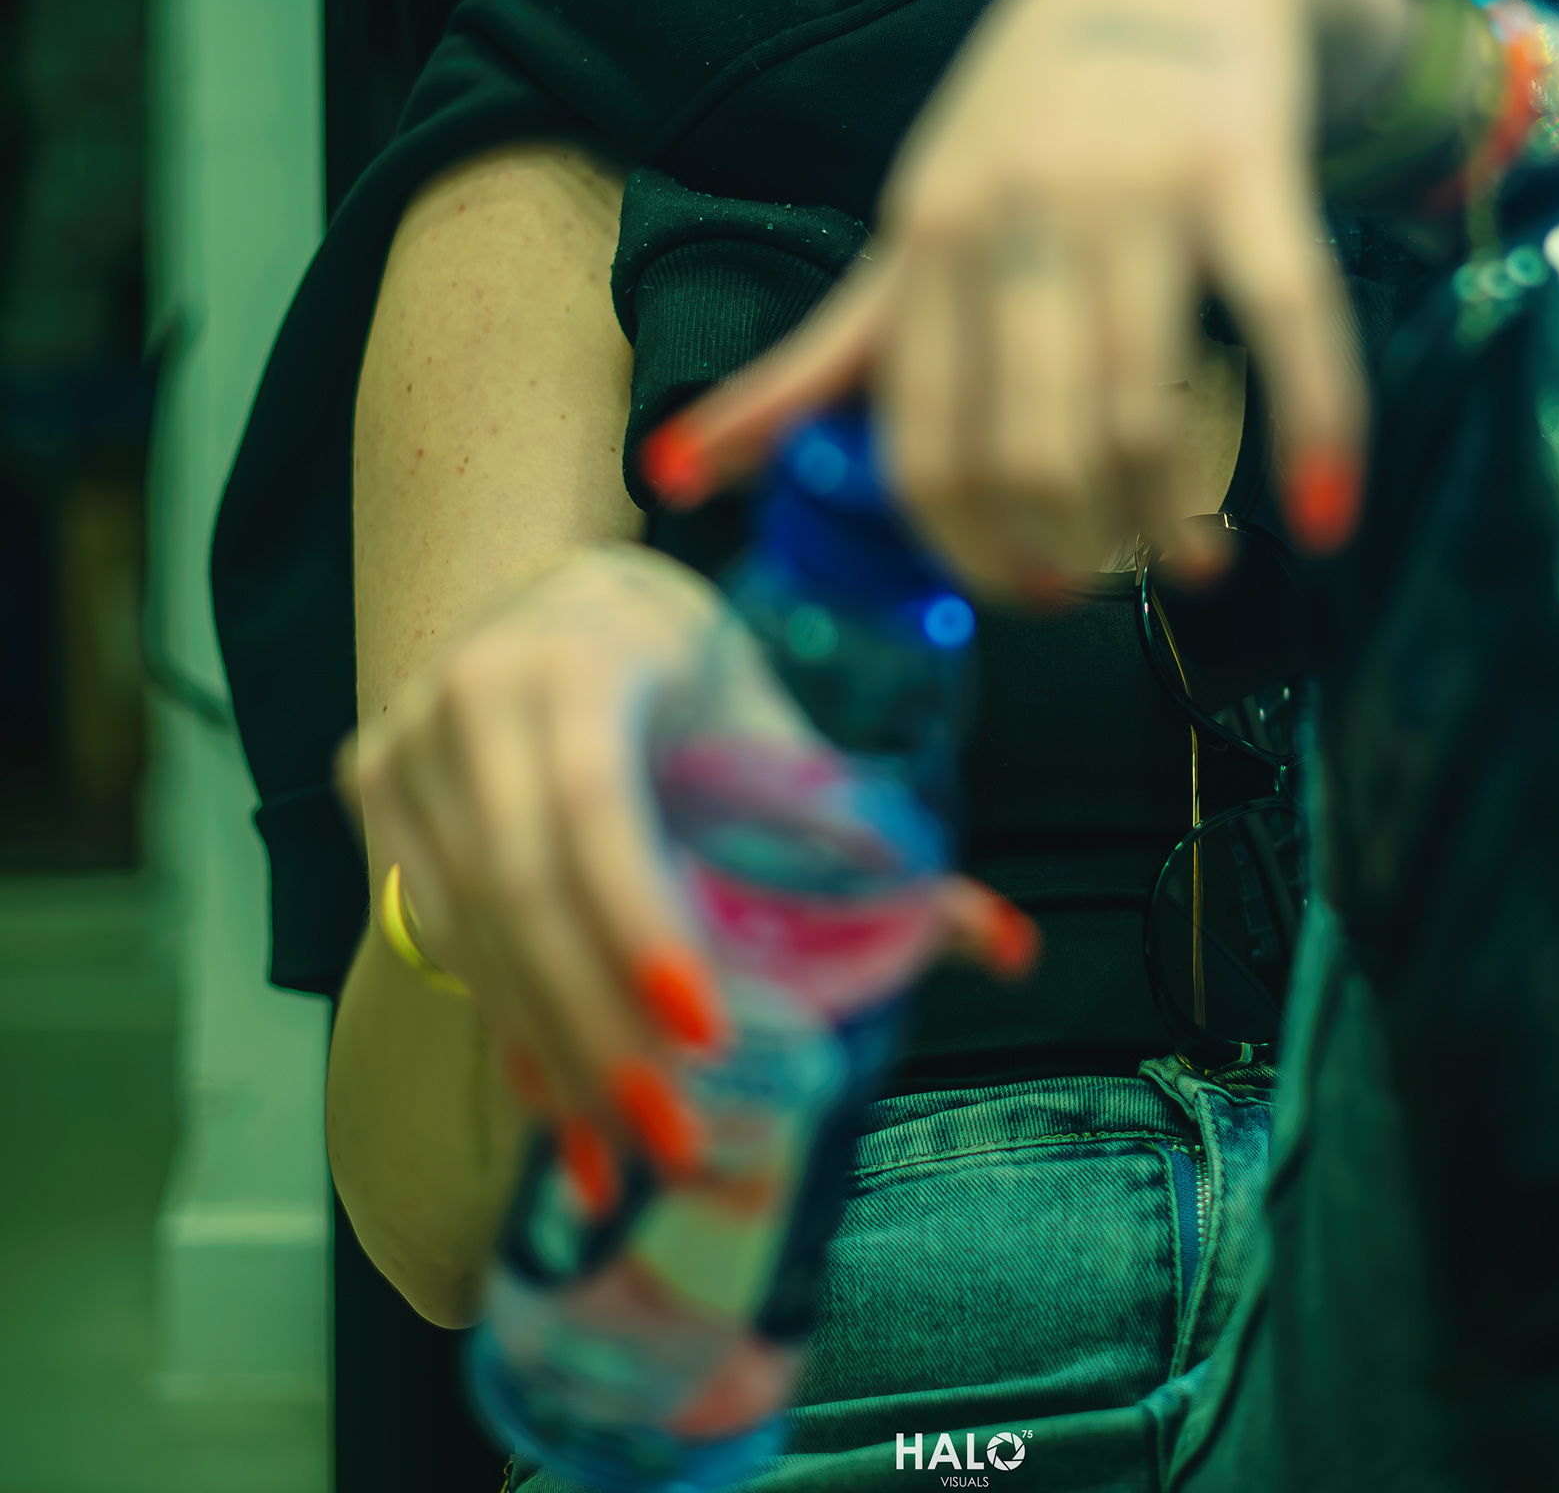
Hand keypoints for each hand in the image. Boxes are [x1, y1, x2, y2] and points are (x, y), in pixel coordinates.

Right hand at [345, 548, 1037, 1193]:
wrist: (536, 589)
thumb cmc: (677, 650)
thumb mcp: (762, 703)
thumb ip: (855, 822)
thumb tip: (998, 945)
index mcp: (577, 652)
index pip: (591, 801)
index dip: (637, 919)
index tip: (704, 1027)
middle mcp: (468, 695)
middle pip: (522, 889)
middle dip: (599, 1025)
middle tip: (674, 1139)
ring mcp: (404, 750)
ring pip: (472, 930)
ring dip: (556, 1050)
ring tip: (629, 1156)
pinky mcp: (373, 797)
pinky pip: (439, 936)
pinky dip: (510, 1024)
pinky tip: (565, 1106)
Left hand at [645, 0, 1417, 597]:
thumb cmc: (1028, 120)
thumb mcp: (915, 225)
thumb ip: (828, 358)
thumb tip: (677, 473)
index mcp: (926, 240)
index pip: (920, 444)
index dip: (966, 548)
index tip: (1017, 592)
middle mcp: (1018, 215)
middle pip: (1030, 448)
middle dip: (1070, 549)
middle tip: (1107, 579)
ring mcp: (1135, 189)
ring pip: (1144, 410)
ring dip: (1170, 523)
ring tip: (1193, 565)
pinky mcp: (1247, 166)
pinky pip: (1286, 320)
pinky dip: (1315, 425)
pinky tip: (1324, 512)